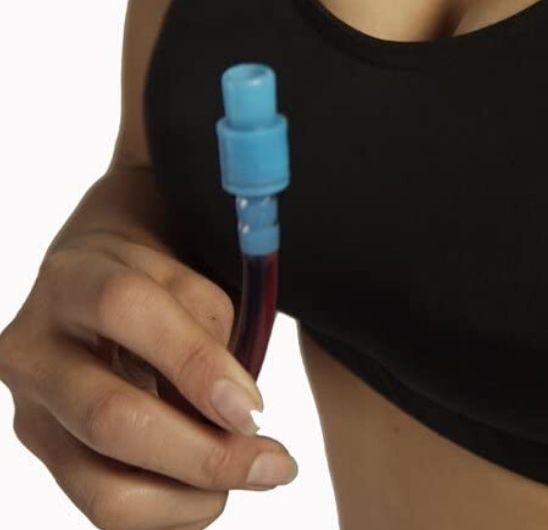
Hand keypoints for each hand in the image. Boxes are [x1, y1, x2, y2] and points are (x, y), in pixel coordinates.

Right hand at [0, 231, 298, 528]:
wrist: (95, 303)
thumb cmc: (158, 292)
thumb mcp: (188, 282)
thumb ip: (212, 336)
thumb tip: (239, 417)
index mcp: (75, 279)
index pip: (125, 311)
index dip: (196, 362)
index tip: (255, 408)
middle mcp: (36, 350)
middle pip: (112, 419)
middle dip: (207, 455)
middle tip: (275, 464)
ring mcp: (34, 413)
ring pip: (106, 489)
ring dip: (194, 497)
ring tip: (246, 474)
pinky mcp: (48, 459)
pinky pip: (110, 514)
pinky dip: (175, 512)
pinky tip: (210, 488)